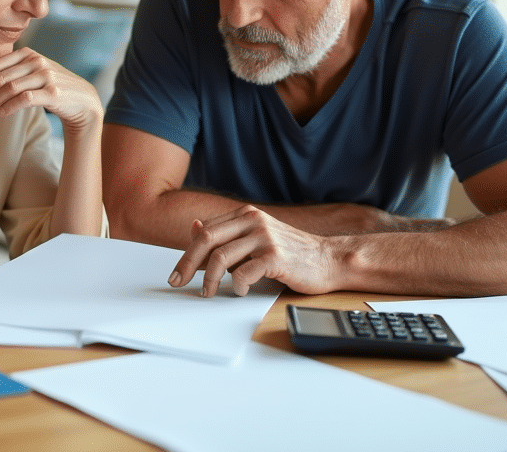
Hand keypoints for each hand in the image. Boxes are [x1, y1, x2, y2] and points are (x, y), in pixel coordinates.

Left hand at [0, 46, 102, 132]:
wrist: (82, 100)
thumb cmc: (51, 87)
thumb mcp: (33, 72)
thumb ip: (12, 71)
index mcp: (28, 53)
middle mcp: (36, 61)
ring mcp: (46, 76)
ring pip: (8, 88)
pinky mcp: (52, 92)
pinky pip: (22, 99)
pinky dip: (7, 108)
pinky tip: (2, 113)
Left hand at [168, 205, 341, 296]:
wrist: (328, 259)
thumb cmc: (291, 253)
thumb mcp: (256, 238)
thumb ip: (227, 234)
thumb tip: (194, 228)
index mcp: (246, 214)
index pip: (205, 231)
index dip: (187, 252)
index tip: (177, 271)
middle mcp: (253, 220)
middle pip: (207, 239)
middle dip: (187, 263)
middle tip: (177, 281)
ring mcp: (265, 237)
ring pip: (221, 257)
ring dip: (209, 279)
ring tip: (207, 292)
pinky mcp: (276, 256)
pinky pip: (244, 272)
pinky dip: (237, 285)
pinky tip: (240, 291)